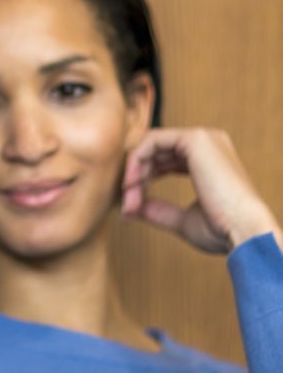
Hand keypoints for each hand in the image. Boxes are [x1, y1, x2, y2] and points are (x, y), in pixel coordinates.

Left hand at [121, 127, 279, 252]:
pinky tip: (132, 184)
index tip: (130, 207)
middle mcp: (209, 144)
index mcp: (210, 161)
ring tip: (129, 199)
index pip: (165, 161)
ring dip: (133, 172)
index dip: (144, 180)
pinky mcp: (195, 139)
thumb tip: (133, 208)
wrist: (244, 233)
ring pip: (150, 145)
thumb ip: (159, 210)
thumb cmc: (223, 231)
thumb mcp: (184, 220)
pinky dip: (136, 161)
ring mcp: (203, 139)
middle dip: (136, 178)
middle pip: (155, 152)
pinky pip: (151, 141)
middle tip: (126, 206)